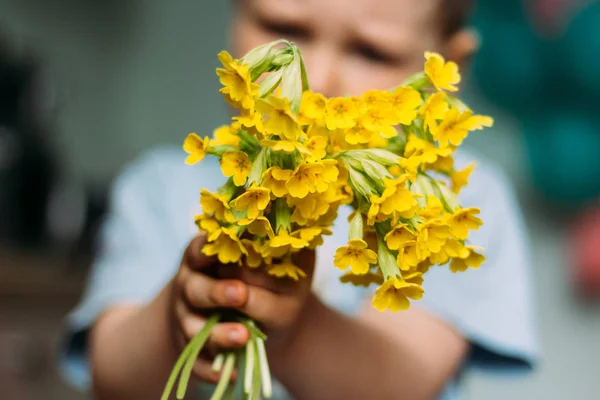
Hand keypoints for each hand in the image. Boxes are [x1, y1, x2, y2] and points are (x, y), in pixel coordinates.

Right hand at [169, 233, 314, 382]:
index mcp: (204, 257)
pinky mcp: (194, 349)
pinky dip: (212, 369)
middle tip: (240, 294)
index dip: (208, 250)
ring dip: (219, 334)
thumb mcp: (266, 256)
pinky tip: (234, 372)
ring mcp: (188, 318)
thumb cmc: (261, 275)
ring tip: (243, 337)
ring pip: (195, 329)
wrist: (252, 311)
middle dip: (217, 292)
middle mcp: (191, 285)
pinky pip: (197, 362)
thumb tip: (290, 227)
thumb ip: (271, 244)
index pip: (199, 250)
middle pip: (195, 289)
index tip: (221, 248)